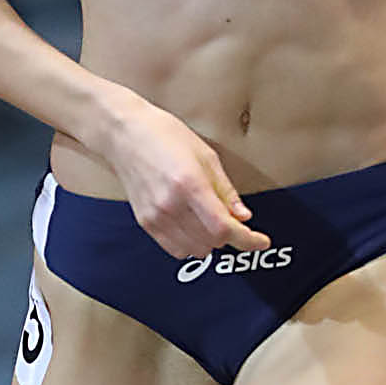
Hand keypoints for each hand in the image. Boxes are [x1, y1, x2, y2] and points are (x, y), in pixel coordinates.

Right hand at [100, 92, 271, 261]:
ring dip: (210, 241)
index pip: (224, 227)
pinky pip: (176, 249)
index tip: (261, 241)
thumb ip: (225, 191)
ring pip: (196, 250)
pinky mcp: (146, 223)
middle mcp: (171, 205)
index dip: (248, 239)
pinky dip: (191, 244)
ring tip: (209, 220)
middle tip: (232, 218)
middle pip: (213, 241)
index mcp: (190, 185)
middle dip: (230, 235)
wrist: (124, 134)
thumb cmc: (164, 136)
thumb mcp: (206, 156)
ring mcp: (156, 217)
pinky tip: (193, 227)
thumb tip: (243, 216)